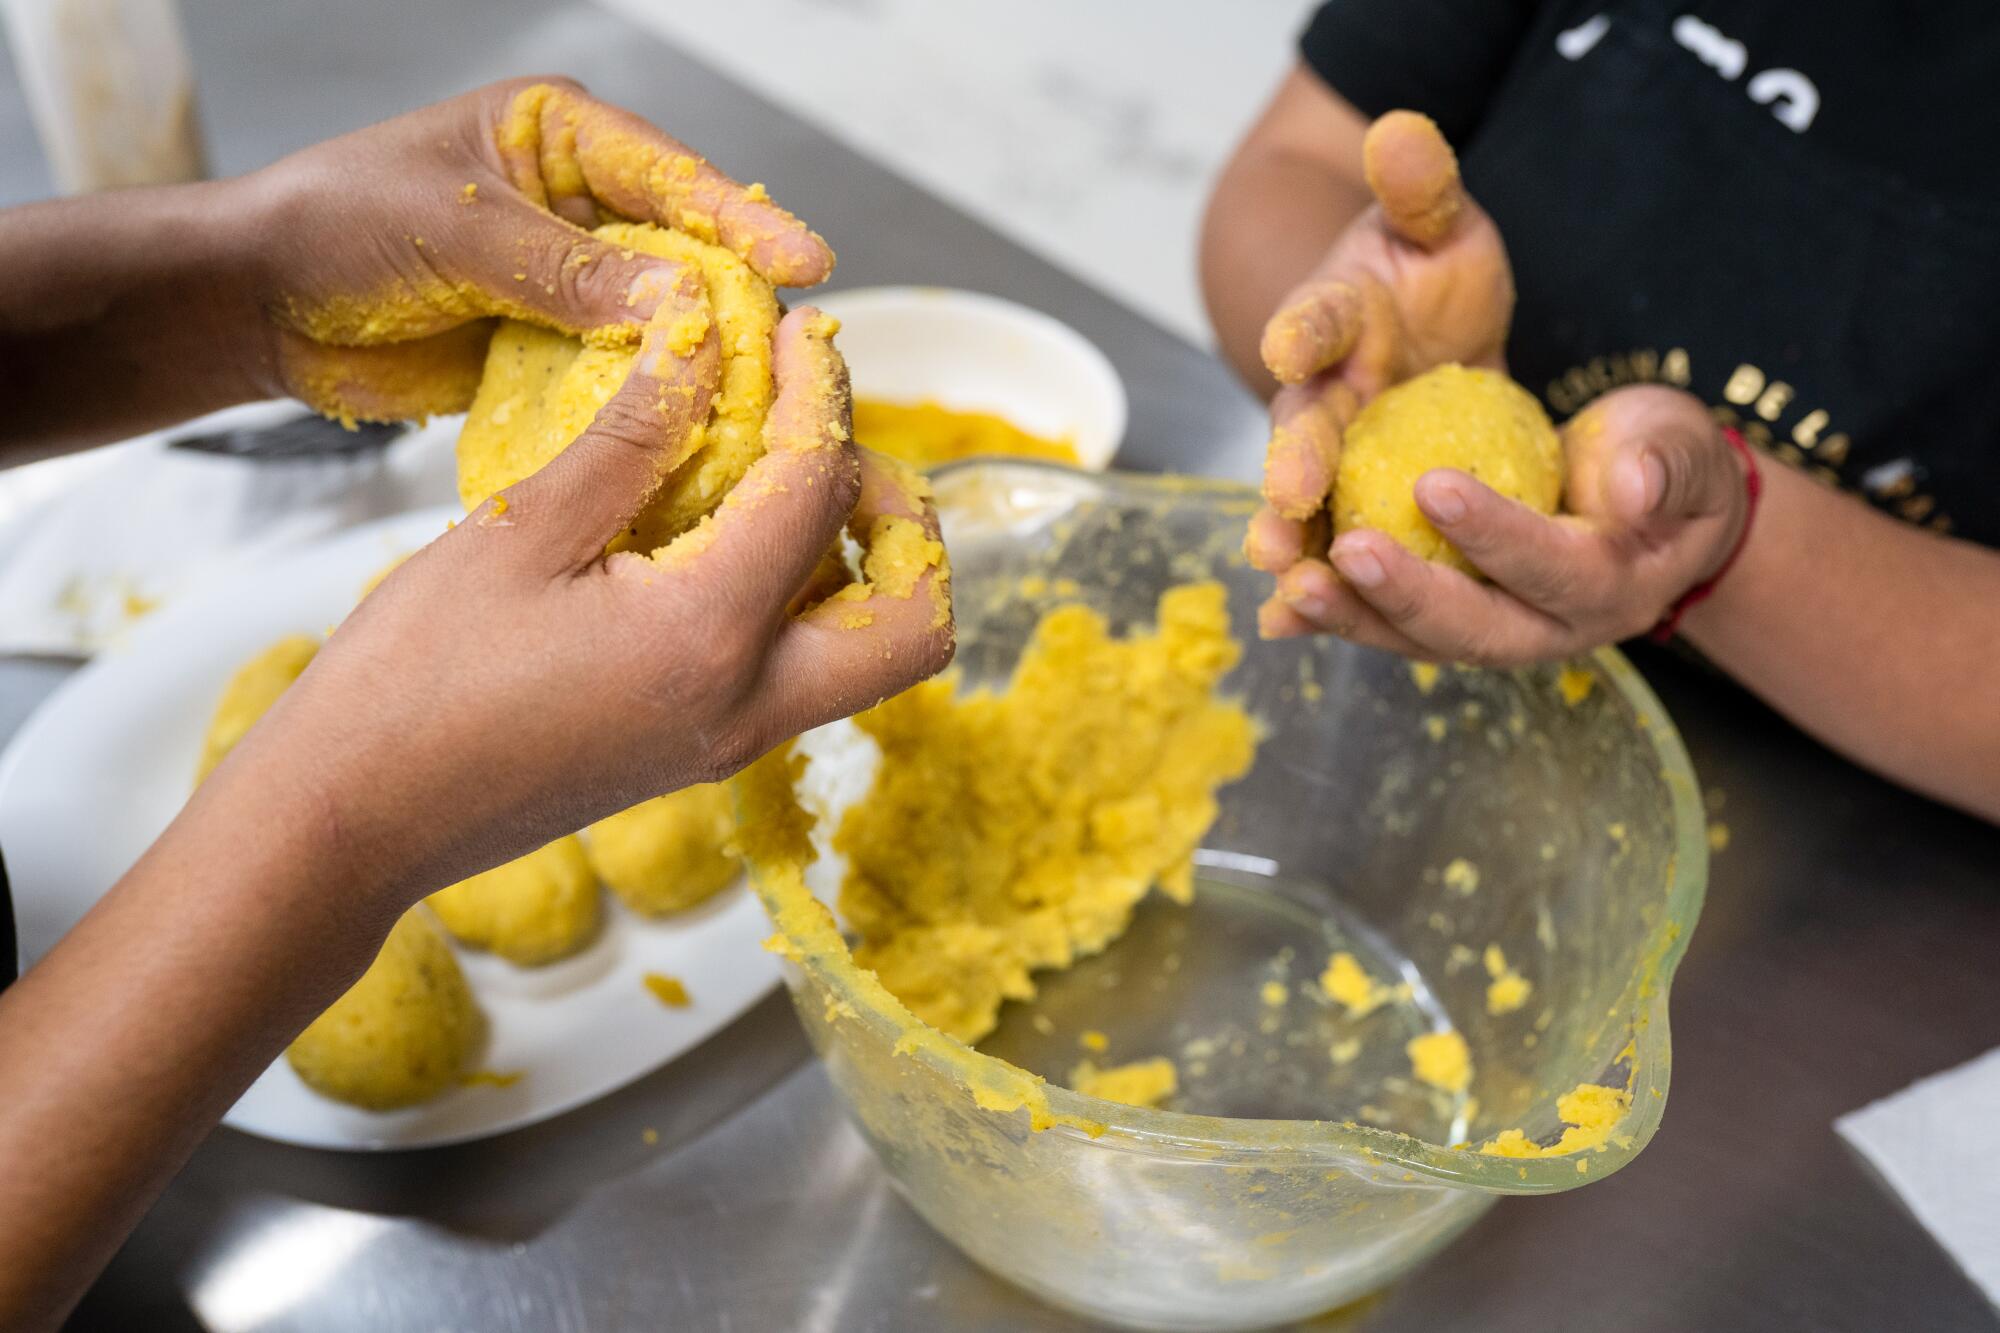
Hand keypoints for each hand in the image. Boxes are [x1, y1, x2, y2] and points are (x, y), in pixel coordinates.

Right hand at [200, 300, 951, 910]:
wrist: (352, 818)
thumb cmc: (409, 679)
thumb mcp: (520, 530)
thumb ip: (632, 434)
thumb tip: (703, 339)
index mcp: (707, 637)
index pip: (821, 490)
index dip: (822, 393)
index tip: (797, 336)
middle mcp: (747, 704)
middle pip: (915, 623)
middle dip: (904, 520)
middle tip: (831, 444)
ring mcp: (732, 741)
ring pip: (869, 657)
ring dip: (863, 565)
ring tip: (781, 481)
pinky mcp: (703, 753)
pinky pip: (803, 674)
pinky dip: (805, 602)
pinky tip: (724, 538)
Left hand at [234, 76, 833, 423]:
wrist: (257, 305)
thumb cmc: (336, 226)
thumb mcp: (458, 231)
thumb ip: (568, 271)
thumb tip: (681, 306)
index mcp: (559, 136)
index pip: (670, 176)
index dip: (741, 220)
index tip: (807, 261)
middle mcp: (577, 206)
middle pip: (684, 252)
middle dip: (734, 298)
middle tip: (795, 344)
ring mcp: (568, 283)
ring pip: (659, 322)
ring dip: (699, 361)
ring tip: (763, 399)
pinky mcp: (550, 349)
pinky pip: (617, 375)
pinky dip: (648, 403)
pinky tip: (692, 432)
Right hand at [1246, 110, 1513, 585]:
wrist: (1413, 329)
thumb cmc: (1426, 273)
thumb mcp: (1438, 223)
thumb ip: (1421, 186)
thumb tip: (1404, 130)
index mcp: (1335, 315)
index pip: (1316, 315)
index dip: (1302, 327)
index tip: (1290, 341)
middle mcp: (1318, 389)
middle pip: (1298, 426)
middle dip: (1287, 465)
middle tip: (1285, 503)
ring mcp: (1329, 452)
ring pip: (1303, 501)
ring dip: (1292, 541)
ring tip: (1285, 583)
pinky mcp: (1349, 501)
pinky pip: (1329, 544)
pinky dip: (1312, 585)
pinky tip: (1289, 628)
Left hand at [1266, 384, 1751, 664]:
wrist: (1641, 505)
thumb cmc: (1658, 460)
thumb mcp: (1678, 446)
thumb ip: (1664, 464)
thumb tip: (1634, 490)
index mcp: (1613, 588)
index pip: (1554, 568)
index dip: (1496, 534)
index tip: (1433, 484)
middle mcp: (1551, 630)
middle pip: (1474, 629)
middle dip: (1407, 595)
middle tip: (1345, 553)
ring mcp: (1497, 635)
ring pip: (1420, 641)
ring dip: (1354, 618)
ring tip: (1293, 587)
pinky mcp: (1452, 624)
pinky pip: (1389, 628)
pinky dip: (1337, 618)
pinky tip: (1279, 606)